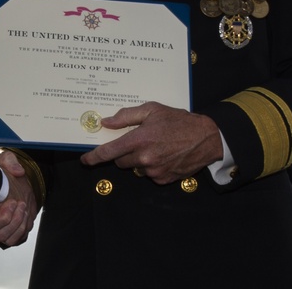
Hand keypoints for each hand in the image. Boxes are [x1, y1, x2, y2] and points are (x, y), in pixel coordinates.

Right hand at [0, 149, 36, 246]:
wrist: (10, 178)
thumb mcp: (1, 157)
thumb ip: (8, 160)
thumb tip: (18, 171)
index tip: (10, 202)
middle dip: (11, 220)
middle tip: (18, 203)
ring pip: (6, 238)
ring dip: (18, 225)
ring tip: (23, 207)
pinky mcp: (10, 230)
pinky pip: (15, 239)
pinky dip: (23, 230)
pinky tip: (26, 215)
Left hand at [79, 102, 222, 184]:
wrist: (206, 138)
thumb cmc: (178, 120)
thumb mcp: (152, 110)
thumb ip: (126, 116)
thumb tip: (106, 122)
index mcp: (139, 140)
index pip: (109, 152)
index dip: (93, 157)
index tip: (85, 160)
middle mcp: (144, 158)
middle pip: (120, 161)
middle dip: (123, 152)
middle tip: (137, 141)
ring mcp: (154, 171)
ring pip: (135, 168)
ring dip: (138, 159)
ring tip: (155, 146)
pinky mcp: (163, 180)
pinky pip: (149, 174)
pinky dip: (152, 166)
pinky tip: (163, 155)